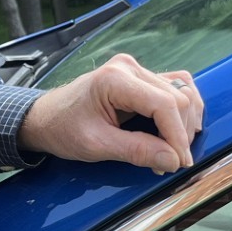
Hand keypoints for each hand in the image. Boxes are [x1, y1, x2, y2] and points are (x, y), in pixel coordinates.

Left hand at [17, 53, 204, 173]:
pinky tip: (177, 131)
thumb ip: (135, 151)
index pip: (164, 104)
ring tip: (173, 150)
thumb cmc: (63, 128)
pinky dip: (182, 110)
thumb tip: (172, 160)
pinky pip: (174, 87)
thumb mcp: (96, 145)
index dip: (177, 135)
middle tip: (170, 162)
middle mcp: (129, 68)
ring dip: (185, 122)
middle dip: (181, 133)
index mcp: (115, 79)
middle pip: (178, 97)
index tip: (179, 162)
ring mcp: (135, 70)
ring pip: (181, 91)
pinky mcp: (140, 77)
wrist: (46, 117)